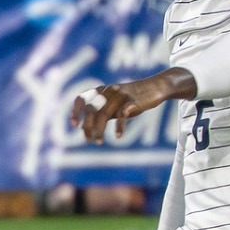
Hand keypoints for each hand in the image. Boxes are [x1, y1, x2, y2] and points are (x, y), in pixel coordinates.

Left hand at [71, 69, 195, 144]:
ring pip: (104, 114)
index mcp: (101, 90)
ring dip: (99, 130)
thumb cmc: (132, 98)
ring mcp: (120, 95)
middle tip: (88, 140)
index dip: (75, 111)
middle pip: (91, 109)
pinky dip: (119, 127)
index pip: (82, 98)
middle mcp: (108, 91)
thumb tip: (85, 128)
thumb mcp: (114, 104)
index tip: (74, 125)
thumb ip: (101, 112)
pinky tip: (118, 136)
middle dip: (87, 126)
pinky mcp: (132, 101)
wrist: (155, 88)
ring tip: (98, 142)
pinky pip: (123, 115)